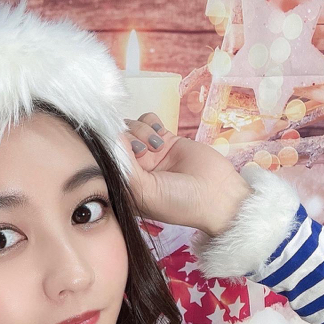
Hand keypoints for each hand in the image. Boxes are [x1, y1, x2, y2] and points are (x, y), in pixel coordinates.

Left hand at [120, 113, 251, 236]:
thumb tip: (111, 140)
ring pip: (132, 127)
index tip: (121, 149)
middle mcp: (134, 169)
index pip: (105, 160)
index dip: (110, 150)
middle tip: (143, 152)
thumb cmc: (180, 203)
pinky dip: (151, 122)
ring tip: (157, 146)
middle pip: (117, 140)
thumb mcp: (145, 192)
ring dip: (141, 131)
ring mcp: (149, 154)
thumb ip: (125, 167)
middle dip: (128, 140)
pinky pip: (148, 120)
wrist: (217, 196)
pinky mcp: (165, 140)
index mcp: (125, 186)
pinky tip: (161, 135)